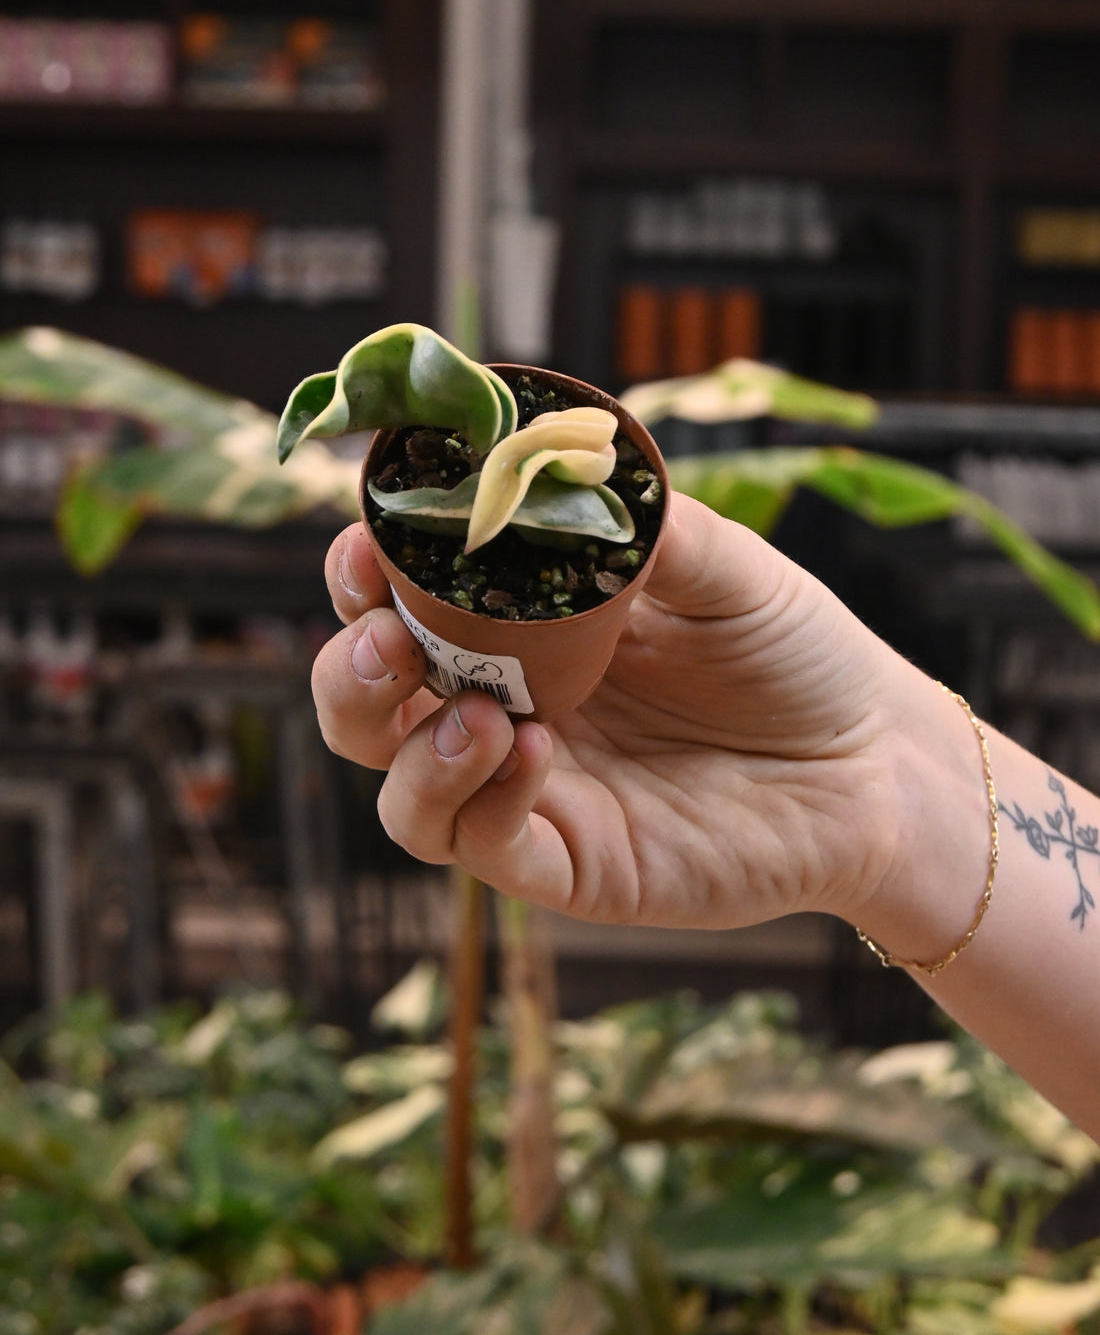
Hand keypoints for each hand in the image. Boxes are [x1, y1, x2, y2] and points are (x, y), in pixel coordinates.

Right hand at [311, 493, 930, 933]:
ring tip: (476, 713)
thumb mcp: (725, 569)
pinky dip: (485, 803)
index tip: (364, 541)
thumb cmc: (797, 656)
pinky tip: (532, 751)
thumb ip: (639, 528)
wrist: (877, 763)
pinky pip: (488, 848)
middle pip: (370, 711)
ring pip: (405, 795)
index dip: (363, 579)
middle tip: (385, 639)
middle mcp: (508, 713)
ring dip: (409, 753)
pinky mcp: (575, 867)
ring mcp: (536, 795)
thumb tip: (551, 467)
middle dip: (350, 673)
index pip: (401, 608)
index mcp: (524, 634)